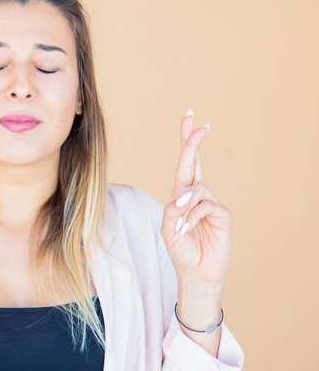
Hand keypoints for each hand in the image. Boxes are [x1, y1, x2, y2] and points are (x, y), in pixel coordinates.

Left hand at [160, 110, 232, 284]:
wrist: (196, 272)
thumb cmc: (180, 248)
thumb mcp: (166, 228)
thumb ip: (171, 209)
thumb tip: (183, 194)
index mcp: (182, 194)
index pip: (185, 164)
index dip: (187, 142)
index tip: (189, 119)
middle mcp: (197, 194)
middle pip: (195, 163)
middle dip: (193, 142)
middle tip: (200, 124)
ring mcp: (211, 203)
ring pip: (195, 190)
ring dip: (183, 208)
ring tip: (179, 228)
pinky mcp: (222, 215)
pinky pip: (204, 207)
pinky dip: (191, 218)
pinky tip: (186, 230)